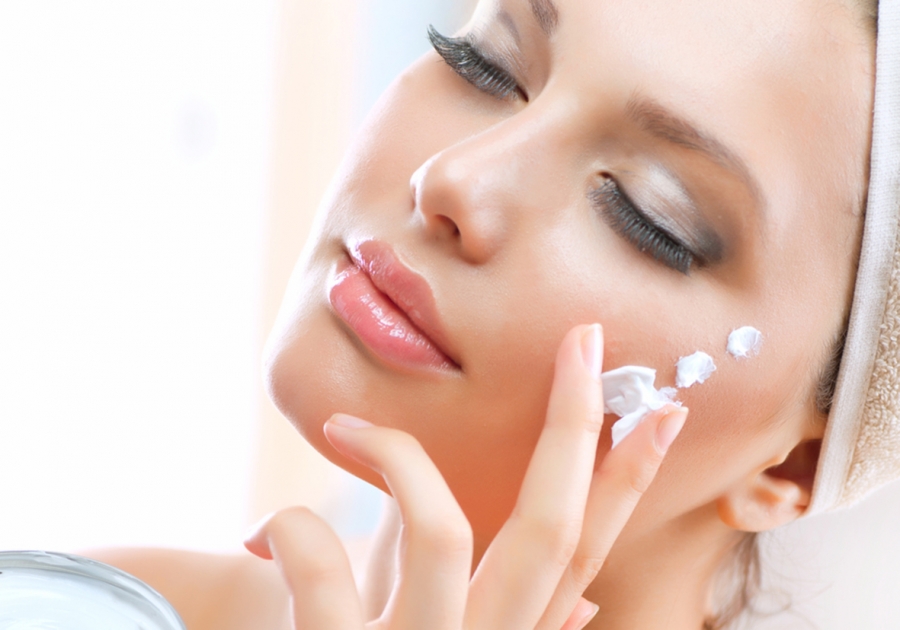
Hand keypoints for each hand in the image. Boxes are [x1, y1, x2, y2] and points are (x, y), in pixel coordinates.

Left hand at [245, 324, 687, 629]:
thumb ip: (517, 621)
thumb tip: (591, 599)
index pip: (584, 553)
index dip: (629, 482)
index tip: (664, 410)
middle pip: (549, 532)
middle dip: (574, 426)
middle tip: (586, 339)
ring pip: (441, 532)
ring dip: (399, 458)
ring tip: (347, 428)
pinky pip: (320, 566)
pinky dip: (297, 529)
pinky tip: (266, 529)